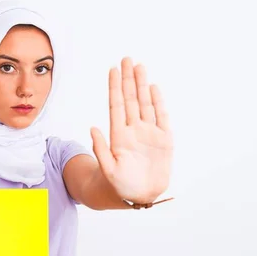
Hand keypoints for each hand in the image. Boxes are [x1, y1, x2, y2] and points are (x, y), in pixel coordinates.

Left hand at [90, 57, 173, 203]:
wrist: (138, 197)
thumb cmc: (119, 185)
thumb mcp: (107, 169)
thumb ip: (101, 149)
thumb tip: (93, 128)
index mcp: (119, 136)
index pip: (117, 105)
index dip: (115, 88)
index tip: (112, 69)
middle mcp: (133, 130)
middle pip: (131, 99)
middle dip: (128, 79)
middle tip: (127, 58)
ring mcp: (149, 134)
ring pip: (146, 104)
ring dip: (143, 85)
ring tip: (139, 66)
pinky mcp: (163, 141)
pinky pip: (161, 117)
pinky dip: (158, 103)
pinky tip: (154, 88)